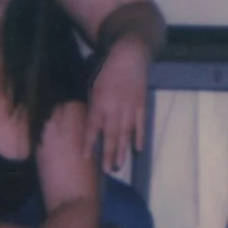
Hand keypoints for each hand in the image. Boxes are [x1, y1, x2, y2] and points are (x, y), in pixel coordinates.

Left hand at [87, 36, 148, 176]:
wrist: (129, 56)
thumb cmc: (107, 70)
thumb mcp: (93, 85)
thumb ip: (92, 105)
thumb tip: (89, 123)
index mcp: (99, 102)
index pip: (92, 127)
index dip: (88, 143)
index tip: (85, 158)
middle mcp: (114, 107)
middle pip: (110, 135)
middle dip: (107, 153)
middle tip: (107, 170)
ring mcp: (129, 108)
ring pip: (125, 133)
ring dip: (122, 150)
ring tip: (119, 165)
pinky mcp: (141, 105)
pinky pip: (140, 124)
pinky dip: (139, 137)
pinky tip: (137, 150)